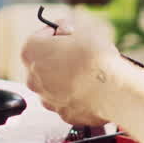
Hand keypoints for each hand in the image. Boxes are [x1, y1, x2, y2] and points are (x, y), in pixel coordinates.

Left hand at [20, 9, 117, 125]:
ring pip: (55, 85)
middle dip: (59, 58)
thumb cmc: (95, 58)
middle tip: (80, 53)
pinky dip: (78, 96)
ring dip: (67, 78)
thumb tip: (63, 31)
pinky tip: (93, 89)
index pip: (39, 37)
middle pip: (44, 64)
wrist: (112, 90)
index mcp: (31, 52)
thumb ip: (66, 28)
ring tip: (90, 73)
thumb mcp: (81, 29)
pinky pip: (68, 102)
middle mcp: (33, 78)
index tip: (68, 33)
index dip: (55, 34)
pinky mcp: (64, 114)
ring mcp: (47, 99)